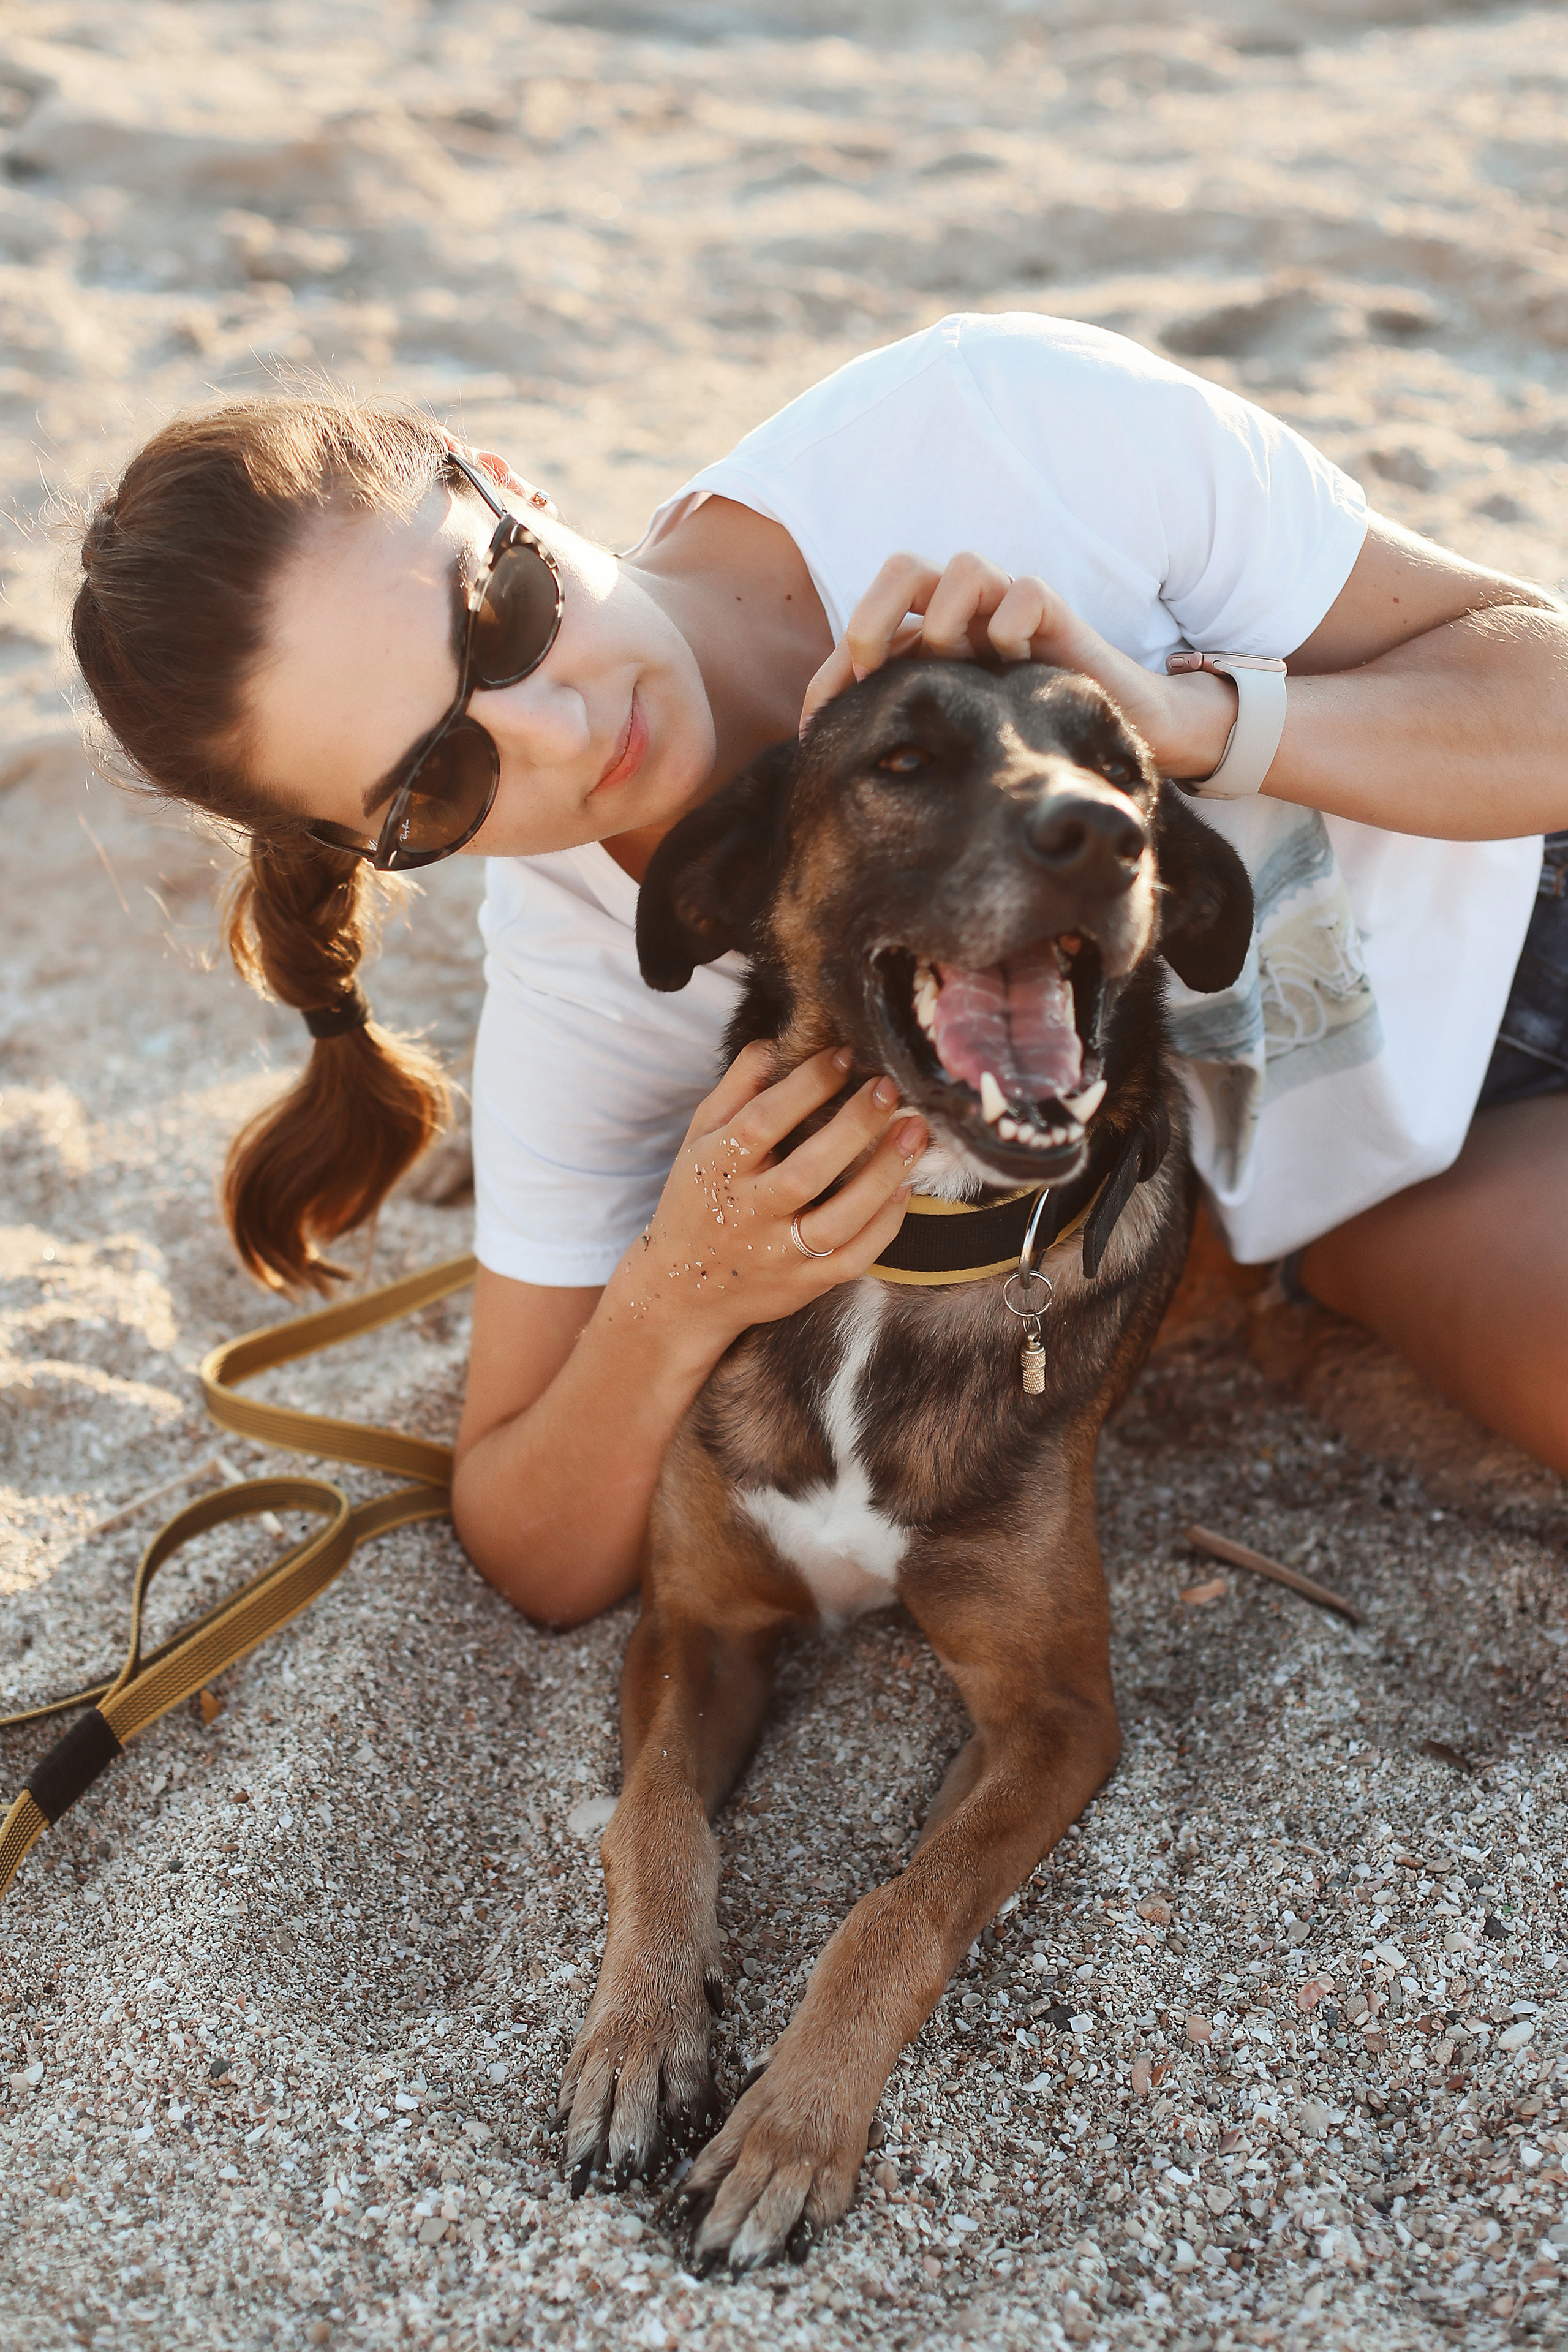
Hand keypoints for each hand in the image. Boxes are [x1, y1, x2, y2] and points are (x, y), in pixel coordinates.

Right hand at [605, 1042, 925, 1362]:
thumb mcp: (700, 1139)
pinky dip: (884, 1226)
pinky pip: (853, 1259)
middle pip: (807, 1172)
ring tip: (914, 1133)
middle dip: (855, 1127)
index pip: (764, 1121)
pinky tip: (905, 1189)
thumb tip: (774, 1043)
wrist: (682, 1290)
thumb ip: (735, 1089)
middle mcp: (749, 1214)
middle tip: (889, 1089)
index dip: (808, 1085)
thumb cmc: (698, 1200)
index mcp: (719, 1169)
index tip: (847, 1056)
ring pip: (838, 1220)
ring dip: (882, 1175)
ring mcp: (778, 1254)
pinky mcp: (805, 1284)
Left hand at [800, 550, 1238, 778]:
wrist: (1121, 733)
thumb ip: (907, 745)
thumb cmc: (1028, 742)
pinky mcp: (1057, 614)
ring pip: (964, 568)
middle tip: (872, 670)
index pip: (864, 633)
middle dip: (874, 615)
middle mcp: (965, 615)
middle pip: (903, 570)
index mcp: (930, 641)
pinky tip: (1012, 668)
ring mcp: (1010, 607)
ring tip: (959, 669)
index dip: (834, 671)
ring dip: (949, 620)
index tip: (817, 727)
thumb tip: (842, 773)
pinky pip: (1025, 593)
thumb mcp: (954, 745)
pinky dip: (1010, 628)